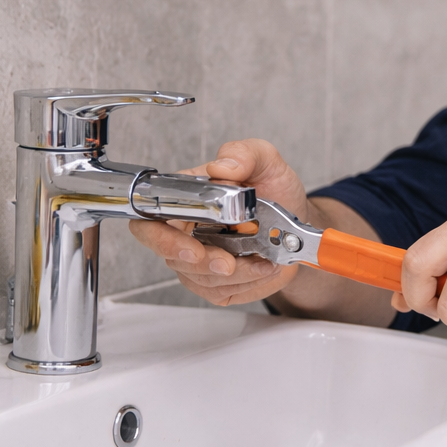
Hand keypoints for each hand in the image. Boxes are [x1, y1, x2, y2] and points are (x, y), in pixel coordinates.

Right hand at [127, 139, 307, 306]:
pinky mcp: (217, 282)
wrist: (297, 222)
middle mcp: (186, 231)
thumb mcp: (266, 161)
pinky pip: (220, 292)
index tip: (190, 247)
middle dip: (201, 264)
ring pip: (200, 278)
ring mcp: (199, 259)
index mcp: (186, 198)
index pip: (149, 220)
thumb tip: (221, 167)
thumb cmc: (274, 190)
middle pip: (172, 257)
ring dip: (236, 274)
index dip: (159, 238)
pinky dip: (247, 284)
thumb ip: (244, 154)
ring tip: (265, 259)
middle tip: (229, 263)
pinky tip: (264, 267)